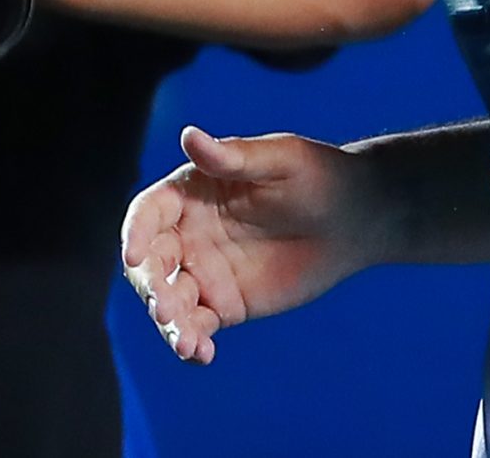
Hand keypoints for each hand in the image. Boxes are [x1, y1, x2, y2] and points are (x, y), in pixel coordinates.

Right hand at [121, 126, 377, 363]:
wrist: (355, 217)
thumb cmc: (317, 176)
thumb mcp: (280, 160)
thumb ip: (233, 157)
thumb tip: (189, 134)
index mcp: (191, 193)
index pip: (148, 213)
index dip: (137, 233)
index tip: (134, 255)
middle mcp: (187, 234)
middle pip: (151, 263)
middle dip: (152, 287)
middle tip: (165, 309)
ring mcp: (202, 271)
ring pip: (170, 300)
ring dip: (170, 323)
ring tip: (189, 342)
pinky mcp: (222, 303)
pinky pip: (197, 325)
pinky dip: (193, 342)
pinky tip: (201, 355)